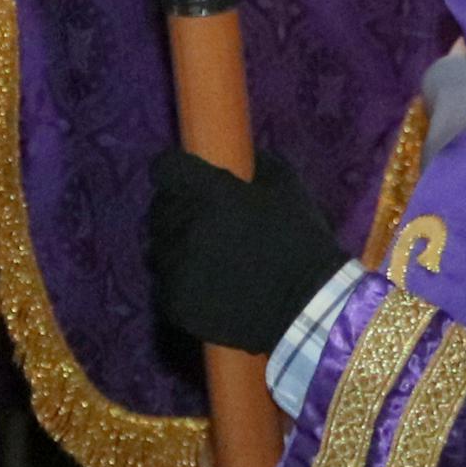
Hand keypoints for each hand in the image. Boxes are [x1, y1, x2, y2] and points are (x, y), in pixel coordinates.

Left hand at [146, 145, 348, 357]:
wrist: (307, 308)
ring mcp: (175, 267)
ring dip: (176, 246)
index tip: (188, 179)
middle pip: (160, 207)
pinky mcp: (173, 302)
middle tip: (204, 223)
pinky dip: (180, 282)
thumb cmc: (300, 242)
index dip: (176, 171)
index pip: (165, 168)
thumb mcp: (286, 187)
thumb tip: (241, 158)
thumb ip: (257, 164)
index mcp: (209, 192)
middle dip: (178, 209)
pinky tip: (207, 286)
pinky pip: (164, 283)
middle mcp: (183, 225)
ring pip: (158, 246)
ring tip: (206, 258)